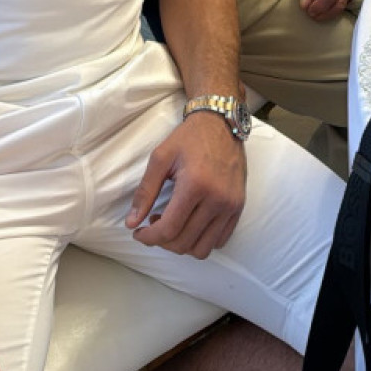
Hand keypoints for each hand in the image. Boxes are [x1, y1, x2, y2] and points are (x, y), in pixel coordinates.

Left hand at [125, 113, 245, 259]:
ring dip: (182, 244)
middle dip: (162, 241)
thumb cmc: (188, 138)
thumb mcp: (161, 158)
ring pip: (202, 248)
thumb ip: (145, 192)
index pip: (169, 229)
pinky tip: (191, 223)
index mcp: (195, 185)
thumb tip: (131, 223)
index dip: (149, 237)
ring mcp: (231, 205)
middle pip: (184, 242)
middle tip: (153, 223)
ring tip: (173, 223)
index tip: (138, 233)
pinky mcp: (239, 207)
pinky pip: (220, 241)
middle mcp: (217, 199)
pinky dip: (201, 240)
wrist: (221, 123)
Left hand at [299, 0, 361, 20]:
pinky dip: (333, 5)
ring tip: (315, 2)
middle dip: (323, 12)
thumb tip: (305, 5)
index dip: (320, 5)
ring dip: (327, 10)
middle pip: (339, 2)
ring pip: (343, 5)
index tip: (308, 10)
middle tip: (310, 12)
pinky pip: (345, 1)